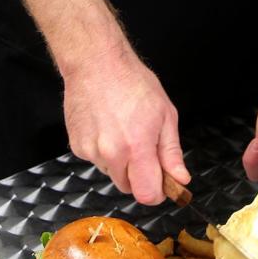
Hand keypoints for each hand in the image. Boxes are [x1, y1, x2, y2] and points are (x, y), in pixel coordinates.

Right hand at [63, 48, 189, 204]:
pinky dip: (103, 151)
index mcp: (137, 147)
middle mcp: (111, 154)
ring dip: (120, 162)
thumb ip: (171, 152)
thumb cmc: (132, 82)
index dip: (158, 192)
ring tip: (122, 130)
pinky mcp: (77, 146)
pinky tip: (106, 126)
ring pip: (111, 173)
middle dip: (139, 176)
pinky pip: (96, 160)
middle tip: (143, 148)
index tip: (162, 182)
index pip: (147, 195)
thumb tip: (180, 179)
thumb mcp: (165, 114)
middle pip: (128, 187)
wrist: (96, 63)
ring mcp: (91, 151)